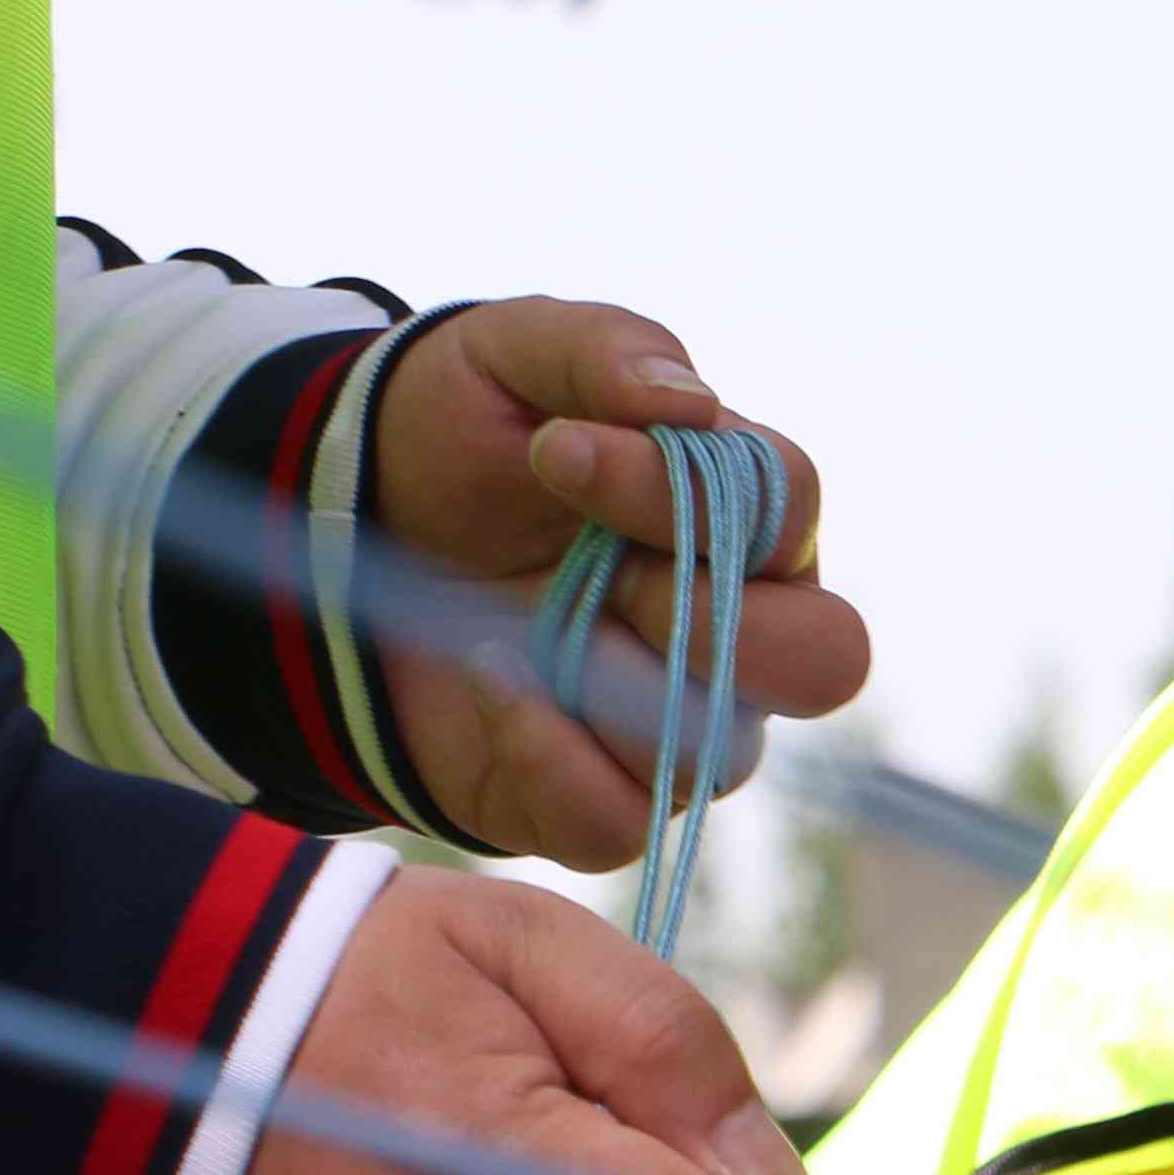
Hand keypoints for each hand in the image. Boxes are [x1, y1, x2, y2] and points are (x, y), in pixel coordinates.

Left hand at [360, 299, 864, 869]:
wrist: (346, 530)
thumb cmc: (462, 439)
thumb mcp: (507, 356)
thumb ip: (601, 349)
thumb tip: (691, 404)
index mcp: (745, 521)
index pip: (788, 509)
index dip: (682, 489)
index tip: (557, 449)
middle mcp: (742, 634)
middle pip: (827, 659)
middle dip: (704, 615)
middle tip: (589, 570)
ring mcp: (680, 727)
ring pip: (720, 753)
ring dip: (608, 685)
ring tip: (506, 626)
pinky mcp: (599, 799)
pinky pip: (619, 824)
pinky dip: (545, 757)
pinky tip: (486, 681)